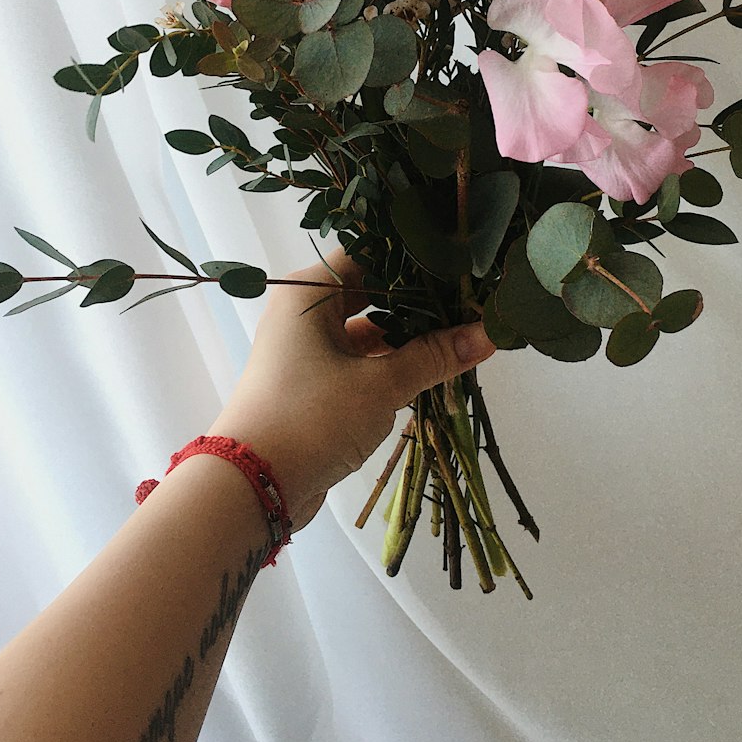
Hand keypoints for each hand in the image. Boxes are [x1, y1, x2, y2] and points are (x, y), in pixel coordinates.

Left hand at [209, 250, 494, 530]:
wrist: (252, 488)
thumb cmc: (311, 419)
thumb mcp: (380, 386)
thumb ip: (435, 357)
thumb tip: (490, 333)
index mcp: (307, 294)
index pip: (368, 252)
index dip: (414, 256)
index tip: (460, 259)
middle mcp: (303, 314)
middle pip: (371, 291)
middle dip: (418, 300)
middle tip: (470, 297)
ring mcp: (307, 351)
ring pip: (367, 330)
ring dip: (408, 336)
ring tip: (463, 332)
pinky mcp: (313, 385)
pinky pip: (359, 361)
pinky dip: (391, 364)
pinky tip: (433, 369)